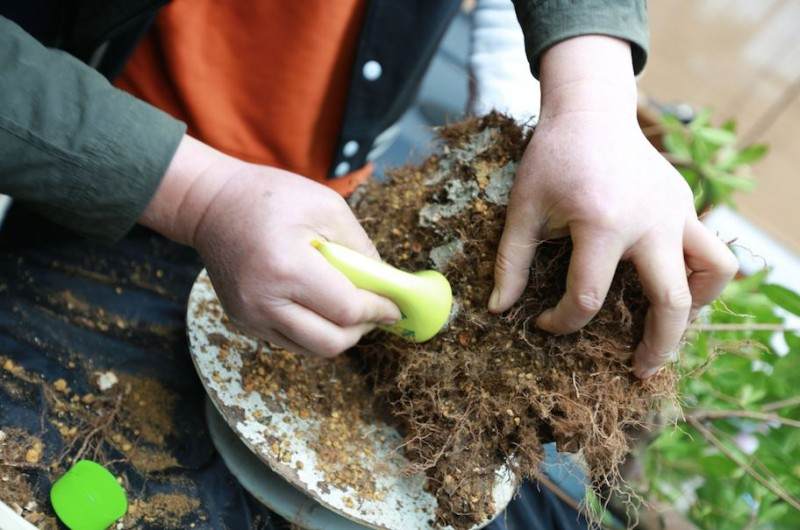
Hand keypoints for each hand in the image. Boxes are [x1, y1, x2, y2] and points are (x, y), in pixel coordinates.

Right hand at [140, 136, 400, 356]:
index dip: (379, 310)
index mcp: (286, 269)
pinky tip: (322, 305)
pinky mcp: (244, 322)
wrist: (209, 205)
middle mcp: (263, 302)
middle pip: (331, 342)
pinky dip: (316, 331)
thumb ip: (361, 248)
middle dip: (363, 329)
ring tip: (350, 306)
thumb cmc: (270, 197)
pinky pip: (292, 341)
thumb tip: (388, 283)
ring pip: (312, 349)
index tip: (398, 306)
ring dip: (340, 334)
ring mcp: (250, 317)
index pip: (346, 310)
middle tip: (377, 310)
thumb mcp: (326, 207)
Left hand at [489, 36, 737, 377]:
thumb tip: (498, 311)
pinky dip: (699, 277)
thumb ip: (510, 262)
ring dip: (692, 310)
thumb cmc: (552, 159)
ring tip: (665, 329)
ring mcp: (676, 213)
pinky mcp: (686, 206)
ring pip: (712, 275)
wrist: (591, 113)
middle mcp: (650, 223)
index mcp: (602, 224)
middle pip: (672, 303)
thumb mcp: (523, 208)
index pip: (588, 297)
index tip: (543, 323)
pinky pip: (711, 250)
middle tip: (638, 370)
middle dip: (656, 346)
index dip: (563, 321)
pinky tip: (671, 287)